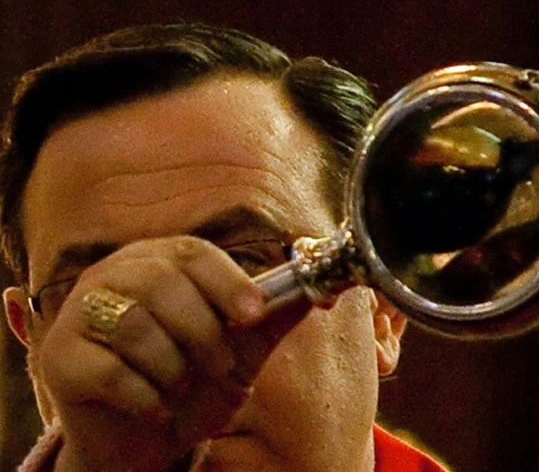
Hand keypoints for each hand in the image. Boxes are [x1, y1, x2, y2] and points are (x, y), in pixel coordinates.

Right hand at [37, 236, 306, 471]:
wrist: (150, 438)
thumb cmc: (197, 382)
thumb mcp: (244, 348)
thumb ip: (277, 315)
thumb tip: (327, 287)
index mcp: (160, 260)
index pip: (193, 253)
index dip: (228, 281)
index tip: (254, 314)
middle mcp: (114, 274)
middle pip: (163, 283)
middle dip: (204, 333)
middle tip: (221, 367)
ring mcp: (80, 314)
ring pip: (135, 326)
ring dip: (176, 369)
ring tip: (184, 387)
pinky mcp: (59, 358)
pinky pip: (108, 371)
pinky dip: (146, 397)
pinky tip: (157, 407)